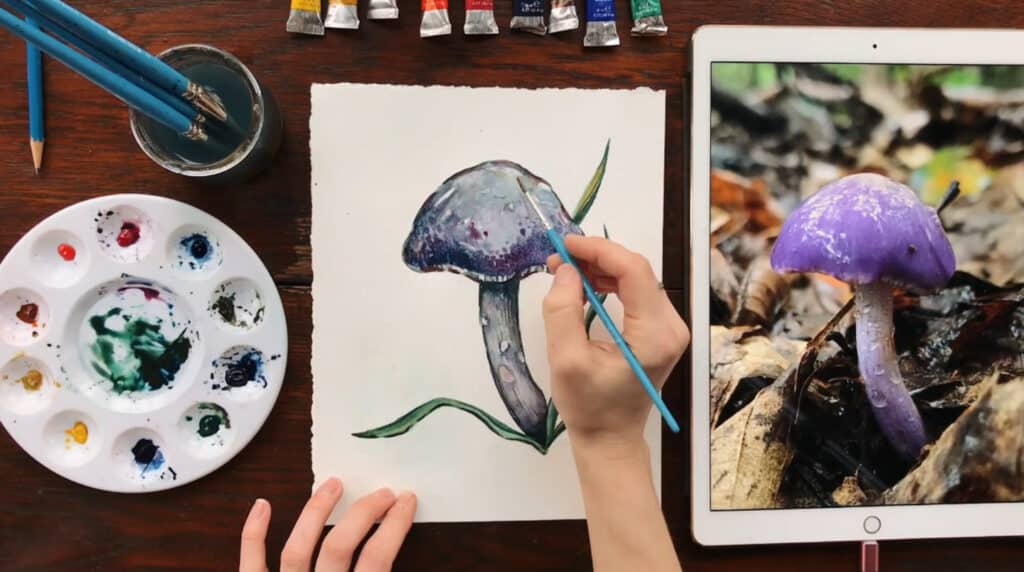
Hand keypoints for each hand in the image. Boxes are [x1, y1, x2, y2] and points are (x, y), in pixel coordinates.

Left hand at [239, 477, 416, 571]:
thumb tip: (393, 557)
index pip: (377, 560)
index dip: (394, 527)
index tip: (406, 501)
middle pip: (340, 547)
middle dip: (364, 514)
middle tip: (383, 493)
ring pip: (298, 549)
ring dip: (317, 512)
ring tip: (334, 483)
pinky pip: (251, 564)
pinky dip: (254, 534)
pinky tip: (262, 505)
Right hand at [543, 236, 688, 450]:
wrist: (610, 439)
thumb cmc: (589, 407)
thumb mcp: (566, 360)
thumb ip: (563, 311)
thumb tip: (565, 270)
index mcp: (655, 335)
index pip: (634, 272)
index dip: (599, 250)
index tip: (565, 246)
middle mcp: (671, 327)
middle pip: (637, 271)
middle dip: (597, 257)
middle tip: (558, 258)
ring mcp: (669, 329)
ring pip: (636, 278)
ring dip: (601, 268)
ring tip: (564, 270)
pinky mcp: (660, 332)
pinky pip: (636, 293)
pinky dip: (609, 282)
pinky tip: (584, 283)